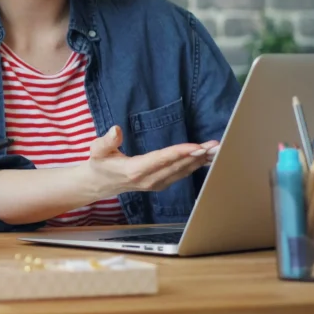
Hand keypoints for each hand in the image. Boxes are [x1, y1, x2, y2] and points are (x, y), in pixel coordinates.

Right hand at [83, 126, 217, 194]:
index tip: (196, 146)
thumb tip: (116, 129)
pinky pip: (181, 175)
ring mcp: (156, 184)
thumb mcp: (96, 150)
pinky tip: (206, 159)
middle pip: (177, 166)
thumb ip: (106, 140)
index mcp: (135, 170)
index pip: (161, 160)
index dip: (179, 153)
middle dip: (197, 155)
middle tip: (215, 146)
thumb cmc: (99, 163)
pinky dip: (195, 166)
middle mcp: (149, 180)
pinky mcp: (161, 184)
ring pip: (182, 172)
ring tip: (216, 151)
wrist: (100, 184)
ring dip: (200, 161)